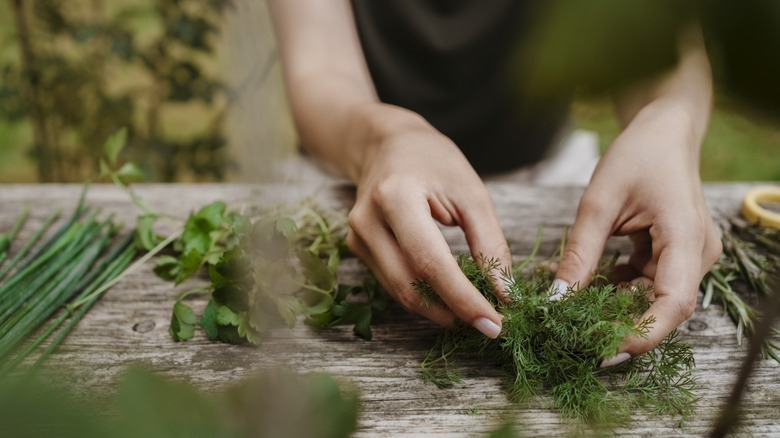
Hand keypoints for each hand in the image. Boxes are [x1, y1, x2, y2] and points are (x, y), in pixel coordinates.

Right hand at [346, 112, 509, 337]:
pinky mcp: (358, 249)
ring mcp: (357, 238)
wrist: (385, 144)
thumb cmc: (433, 161)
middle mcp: (367, 222)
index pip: (430, 263)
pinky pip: (394, 284)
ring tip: (474, 310)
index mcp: (395, 198)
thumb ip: (490, 242)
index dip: (463, 299)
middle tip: (491, 323)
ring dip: (439, 309)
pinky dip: (425, 296)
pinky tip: (449, 296)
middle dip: (453, 311)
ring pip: (400, 293)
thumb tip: (504, 293)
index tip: (494, 323)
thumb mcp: (471, 192)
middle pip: (410, 286)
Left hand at [553, 106, 721, 365]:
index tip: (604, 349)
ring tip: (581, 309)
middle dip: (624, 325)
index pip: (673, 303)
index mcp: (685, 237)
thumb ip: (580, 253)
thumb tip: (557, 300)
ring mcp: (691, 254)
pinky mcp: (679, 254)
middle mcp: (697, 252)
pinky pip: (653, 283)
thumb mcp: (599, 202)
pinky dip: (625, 289)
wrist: (664, 131)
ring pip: (657, 298)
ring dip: (621, 306)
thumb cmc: (636, 155)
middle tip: (580, 335)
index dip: (642, 334)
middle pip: (665, 307)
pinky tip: (598, 282)